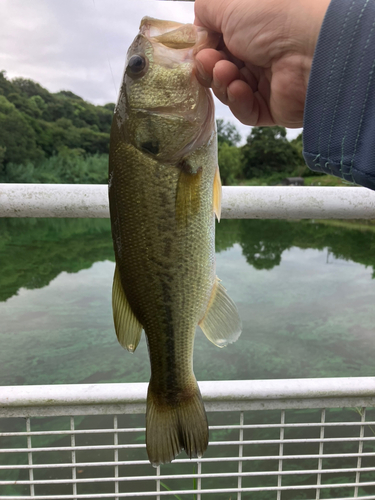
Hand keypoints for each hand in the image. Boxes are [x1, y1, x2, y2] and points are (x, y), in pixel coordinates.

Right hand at [194, 0, 329, 127]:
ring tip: (225, 72)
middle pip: (221, 70)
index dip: (204, 50)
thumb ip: (205, 11)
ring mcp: (268, 83)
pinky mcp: (273, 108)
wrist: (310, 48)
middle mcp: (260, 55)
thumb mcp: (227, 2)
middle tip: (209, 62)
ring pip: (230, 92)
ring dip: (222, 82)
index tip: (199, 49)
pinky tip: (239, 89)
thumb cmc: (272, 16)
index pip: (219, 46)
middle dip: (210, 68)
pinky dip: (238, 101)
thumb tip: (199, 28)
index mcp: (252, 29)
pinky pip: (247, 111)